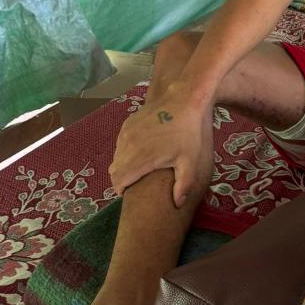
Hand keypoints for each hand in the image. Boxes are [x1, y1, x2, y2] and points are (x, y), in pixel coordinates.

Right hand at [109, 85, 213, 205]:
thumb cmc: (189, 133)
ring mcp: (126, 133)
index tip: (129, 194)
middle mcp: (128, 146)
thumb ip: (184, 185)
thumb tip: (177, 205)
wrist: (184, 100)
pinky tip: (140, 152)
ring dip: (123, 165)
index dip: (121, 190)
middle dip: (121, 179)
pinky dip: (125, 151)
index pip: (118, 180)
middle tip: (134, 185)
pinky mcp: (128, 123)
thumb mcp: (190, 161)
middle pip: (114, 170)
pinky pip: (120, 143)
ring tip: (138, 169)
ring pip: (116, 156)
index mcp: (140, 158)